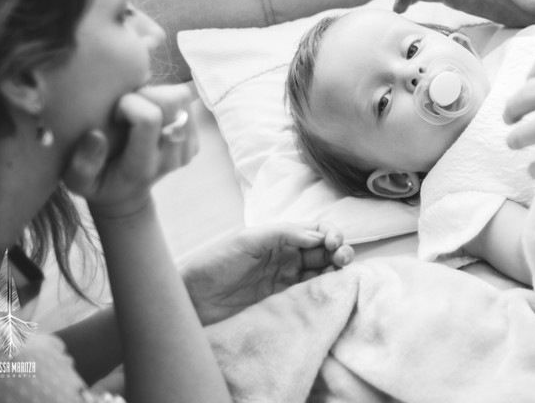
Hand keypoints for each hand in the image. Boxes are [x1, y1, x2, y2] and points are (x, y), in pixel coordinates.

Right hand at [64, 85, 197, 219]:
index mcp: (141, 167)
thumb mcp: (77, 182)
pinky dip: (167, 101)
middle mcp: (170, 159)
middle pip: (172, 102)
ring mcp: (186, 151)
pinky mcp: (194, 142)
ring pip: (181, 98)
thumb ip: (82, 164)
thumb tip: (96, 136)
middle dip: (146, 94)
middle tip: (127, 107)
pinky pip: (186, 103)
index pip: (149, 119)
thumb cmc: (98, 184)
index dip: (130, 104)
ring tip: (138, 109)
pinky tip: (151, 114)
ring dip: (157, 95)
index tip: (115, 112)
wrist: (126, 197)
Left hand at [182, 222, 354, 325]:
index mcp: (280, 237)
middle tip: (342, 258)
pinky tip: (328, 289)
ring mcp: (286, 281)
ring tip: (340, 272)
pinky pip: (310, 295)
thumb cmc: (214, 264)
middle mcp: (287, 257)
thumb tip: (316, 236)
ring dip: (336, 270)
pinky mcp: (283, 304)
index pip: (315, 231)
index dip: (329, 234)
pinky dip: (323, 291)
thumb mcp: (246, 240)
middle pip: (324, 251)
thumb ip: (282, 234)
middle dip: (340, 251)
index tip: (332, 243)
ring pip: (322, 272)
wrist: (192, 300)